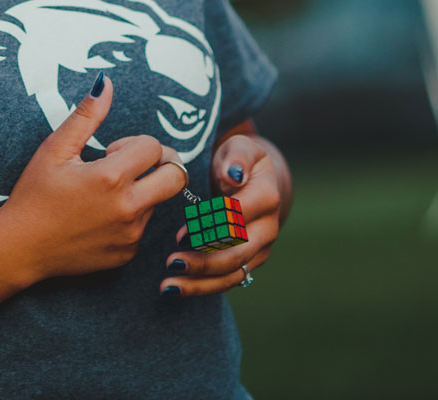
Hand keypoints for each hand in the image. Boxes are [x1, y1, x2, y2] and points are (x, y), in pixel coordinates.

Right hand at [0, 75, 188, 282]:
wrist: (20, 248)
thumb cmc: (34, 194)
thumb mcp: (55, 149)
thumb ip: (86, 115)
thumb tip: (106, 82)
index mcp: (111, 177)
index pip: (153, 147)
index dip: (133, 144)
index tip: (108, 152)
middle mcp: (128, 208)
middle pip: (177, 176)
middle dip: (163, 163)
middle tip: (135, 164)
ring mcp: (130, 234)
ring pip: (157, 201)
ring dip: (141, 191)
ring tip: (103, 194)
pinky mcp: (127, 253)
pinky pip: (142, 227)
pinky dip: (129, 217)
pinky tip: (98, 217)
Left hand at [158, 130, 286, 295]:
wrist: (248, 178)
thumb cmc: (236, 160)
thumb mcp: (238, 148)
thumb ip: (236, 157)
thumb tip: (233, 175)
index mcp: (266, 196)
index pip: (238, 217)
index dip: (210, 227)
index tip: (183, 233)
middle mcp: (268, 227)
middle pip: (237, 251)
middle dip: (204, 260)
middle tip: (171, 261)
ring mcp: (260, 248)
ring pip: (233, 273)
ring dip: (201, 281)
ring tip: (169, 284)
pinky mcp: (248, 262)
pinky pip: (227, 281)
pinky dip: (202, 287)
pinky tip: (175, 288)